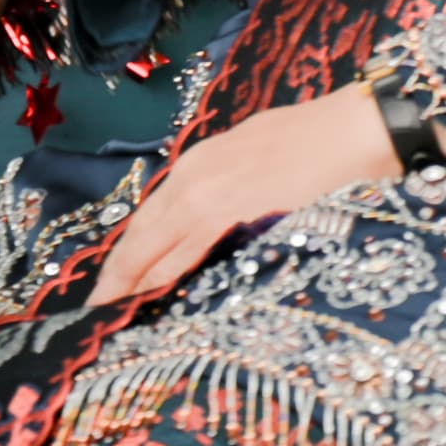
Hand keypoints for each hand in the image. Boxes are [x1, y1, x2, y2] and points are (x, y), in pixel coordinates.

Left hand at [87, 87, 396, 306]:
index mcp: (197, 164)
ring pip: (158, 250)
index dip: (126, 253)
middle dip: (117, 276)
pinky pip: (188, 254)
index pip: (148, 218)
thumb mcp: (251, 152)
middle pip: (141, 236)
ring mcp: (209, 196)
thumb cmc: (311, 139)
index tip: (109, 281)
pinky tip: (154, 300)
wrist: (348, 131)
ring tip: (113, 314)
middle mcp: (192, 179)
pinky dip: (166, 279)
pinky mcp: (231, 215)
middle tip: (96, 311)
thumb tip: (209, 216)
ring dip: (134, 284)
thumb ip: (223, 183)